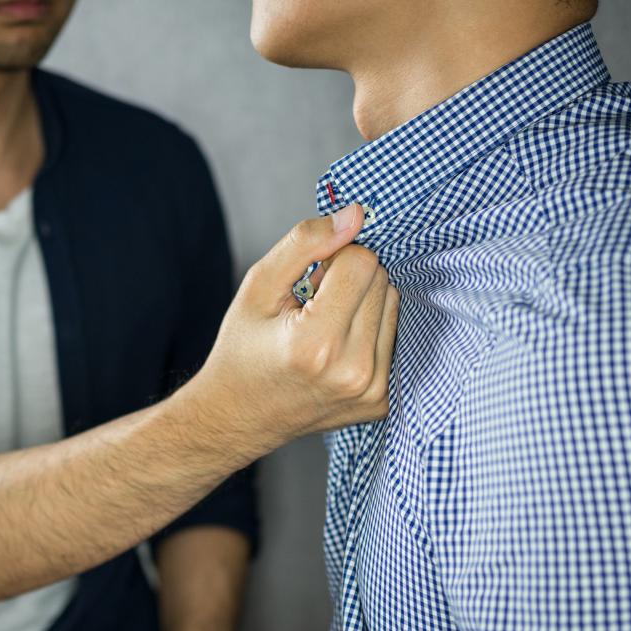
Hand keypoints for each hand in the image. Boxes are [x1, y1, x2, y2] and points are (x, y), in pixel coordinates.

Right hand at [182, 204, 398, 459]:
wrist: (236, 417)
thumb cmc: (242, 350)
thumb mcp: (258, 287)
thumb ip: (305, 243)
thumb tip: (356, 214)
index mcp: (317, 344)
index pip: (361, 262)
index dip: (332, 260)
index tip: (307, 282)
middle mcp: (353, 372)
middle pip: (381, 281)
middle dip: (349, 280)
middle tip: (312, 307)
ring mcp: (372, 392)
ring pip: (392, 305)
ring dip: (362, 304)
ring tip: (323, 328)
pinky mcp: (382, 402)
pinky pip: (394, 338)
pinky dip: (370, 332)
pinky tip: (337, 348)